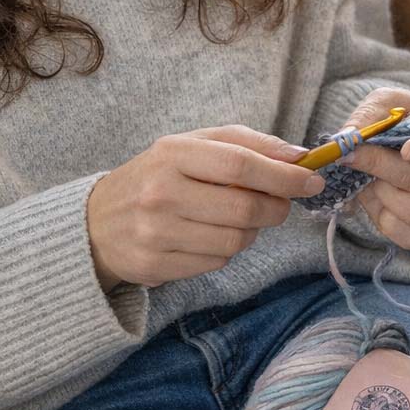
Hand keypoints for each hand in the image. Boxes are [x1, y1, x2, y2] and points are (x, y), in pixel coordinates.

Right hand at [87, 126, 325, 290]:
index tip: (313, 180)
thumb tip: (298, 156)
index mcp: (172, 154)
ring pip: (236, 240)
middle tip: (279, 204)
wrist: (97, 222)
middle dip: (275, 208)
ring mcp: (156, 233)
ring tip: (236, 220)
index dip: (285, 175)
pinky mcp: (156, 265)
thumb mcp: (191, 147)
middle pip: (245, 208)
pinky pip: (216, 262)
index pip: (242, 164)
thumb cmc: (157, 178)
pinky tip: (210, 237)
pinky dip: (226, 250)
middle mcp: (161, 193)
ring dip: (250, 232)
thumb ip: (245, 144)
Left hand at [340, 88, 409, 249]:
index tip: (408, 149)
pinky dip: (386, 219)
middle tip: (353, 155)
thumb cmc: (396, 119)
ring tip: (372, 180)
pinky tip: (377, 199)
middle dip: (382, 167)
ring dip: (386, 196)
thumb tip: (350, 138)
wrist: (391, 144)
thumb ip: (370, 115)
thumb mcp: (384, 103)